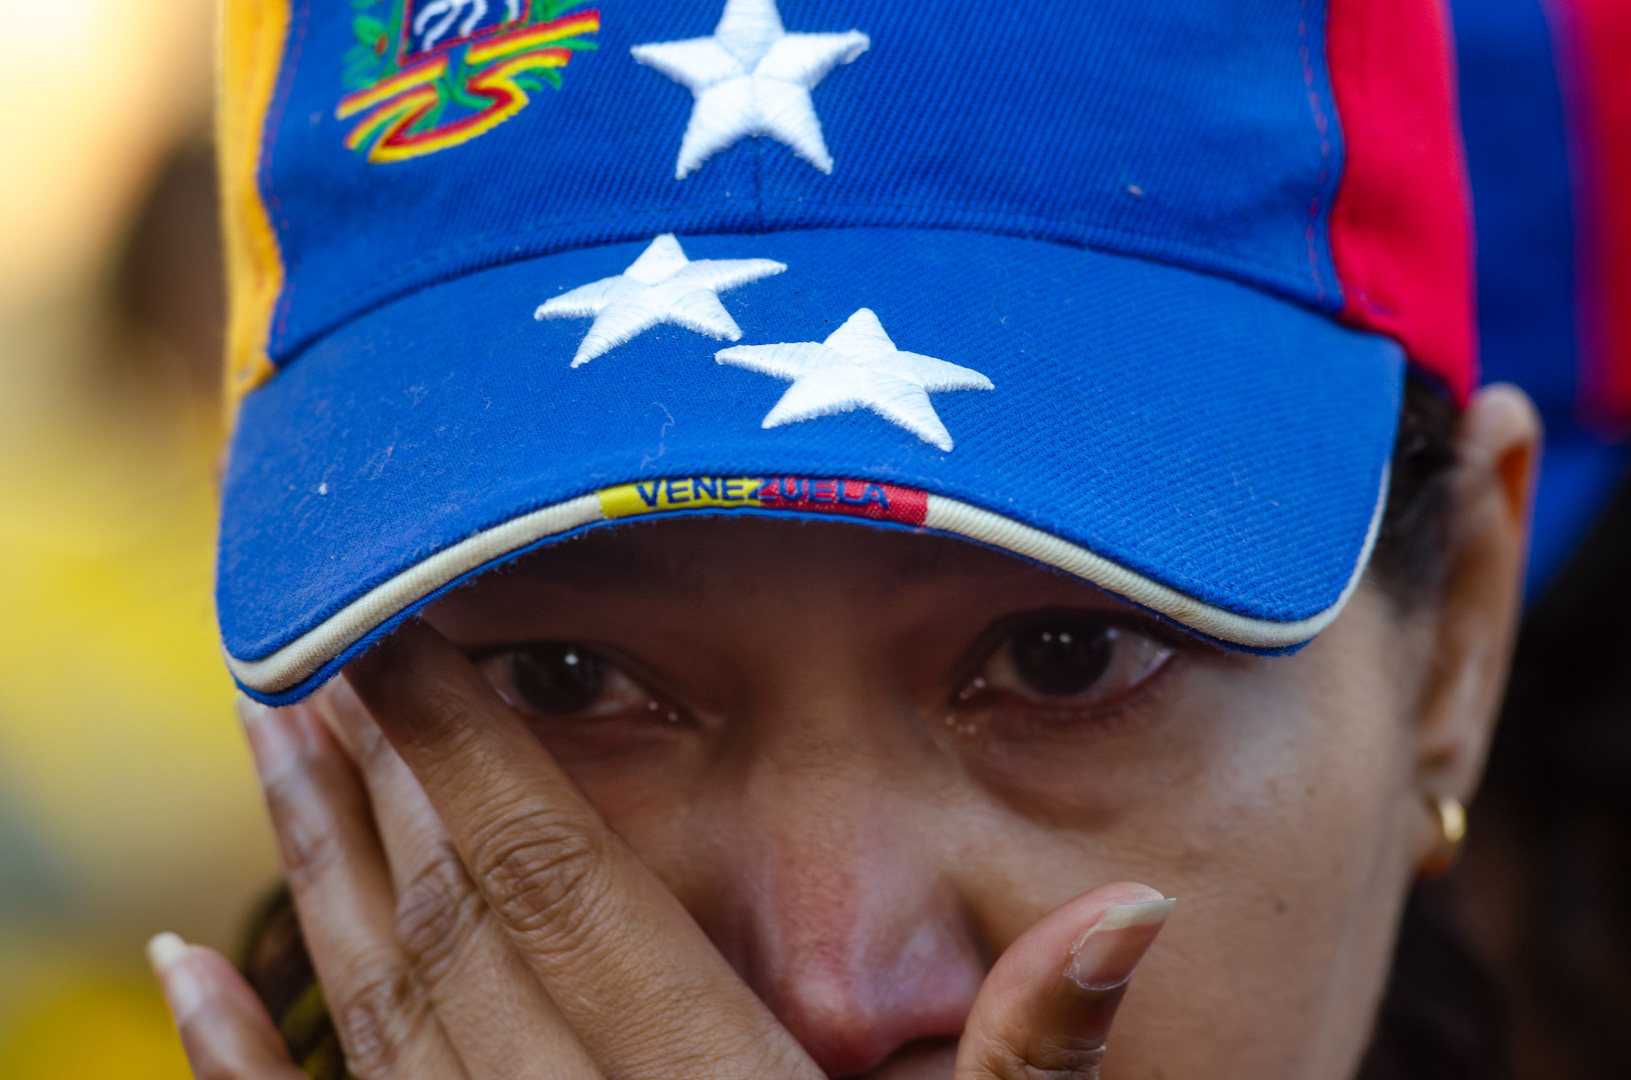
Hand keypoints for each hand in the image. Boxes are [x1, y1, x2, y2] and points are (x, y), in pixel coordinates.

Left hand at [151, 621, 1173, 1078]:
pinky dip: (233, 1065)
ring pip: (369, 1004)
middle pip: (445, 919)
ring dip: (308, 858)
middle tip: (318, 633)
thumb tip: (1132, 910)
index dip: (479, 747)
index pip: (559, 883)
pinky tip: (179, 972)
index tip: (413, 626)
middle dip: (381, 767)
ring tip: (269, 729)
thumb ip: (1034, 1055)